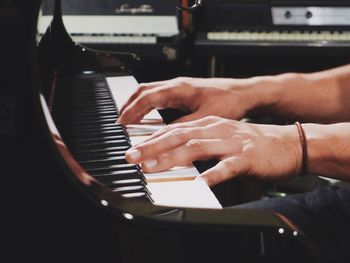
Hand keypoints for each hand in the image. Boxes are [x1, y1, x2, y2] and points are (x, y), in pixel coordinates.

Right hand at [118, 77, 250, 124]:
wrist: (244, 93)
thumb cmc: (229, 101)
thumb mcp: (204, 117)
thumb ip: (183, 126)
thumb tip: (164, 137)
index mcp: (179, 88)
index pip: (147, 97)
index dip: (132, 110)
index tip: (121, 123)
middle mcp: (176, 85)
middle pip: (143, 91)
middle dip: (128, 105)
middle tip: (119, 121)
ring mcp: (179, 87)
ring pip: (149, 91)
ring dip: (137, 104)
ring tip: (128, 119)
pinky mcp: (184, 92)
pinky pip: (158, 95)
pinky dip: (147, 105)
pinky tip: (148, 115)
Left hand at [125, 116, 301, 185]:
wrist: (287, 143)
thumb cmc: (252, 143)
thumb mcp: (222, 136)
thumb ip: (199, 143)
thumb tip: (174, 152)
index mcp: (210, 125)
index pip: (175, 129)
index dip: (152, 139)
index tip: (133, 148)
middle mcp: (217, 130)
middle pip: (179, 136)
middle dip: (153, 146)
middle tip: (132, 156)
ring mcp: (232, 143)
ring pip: (198, 148)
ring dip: (173, 158)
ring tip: (153, 167)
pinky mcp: (247, 157)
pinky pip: (227, 167)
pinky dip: (212, 174)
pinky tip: (200, 182)